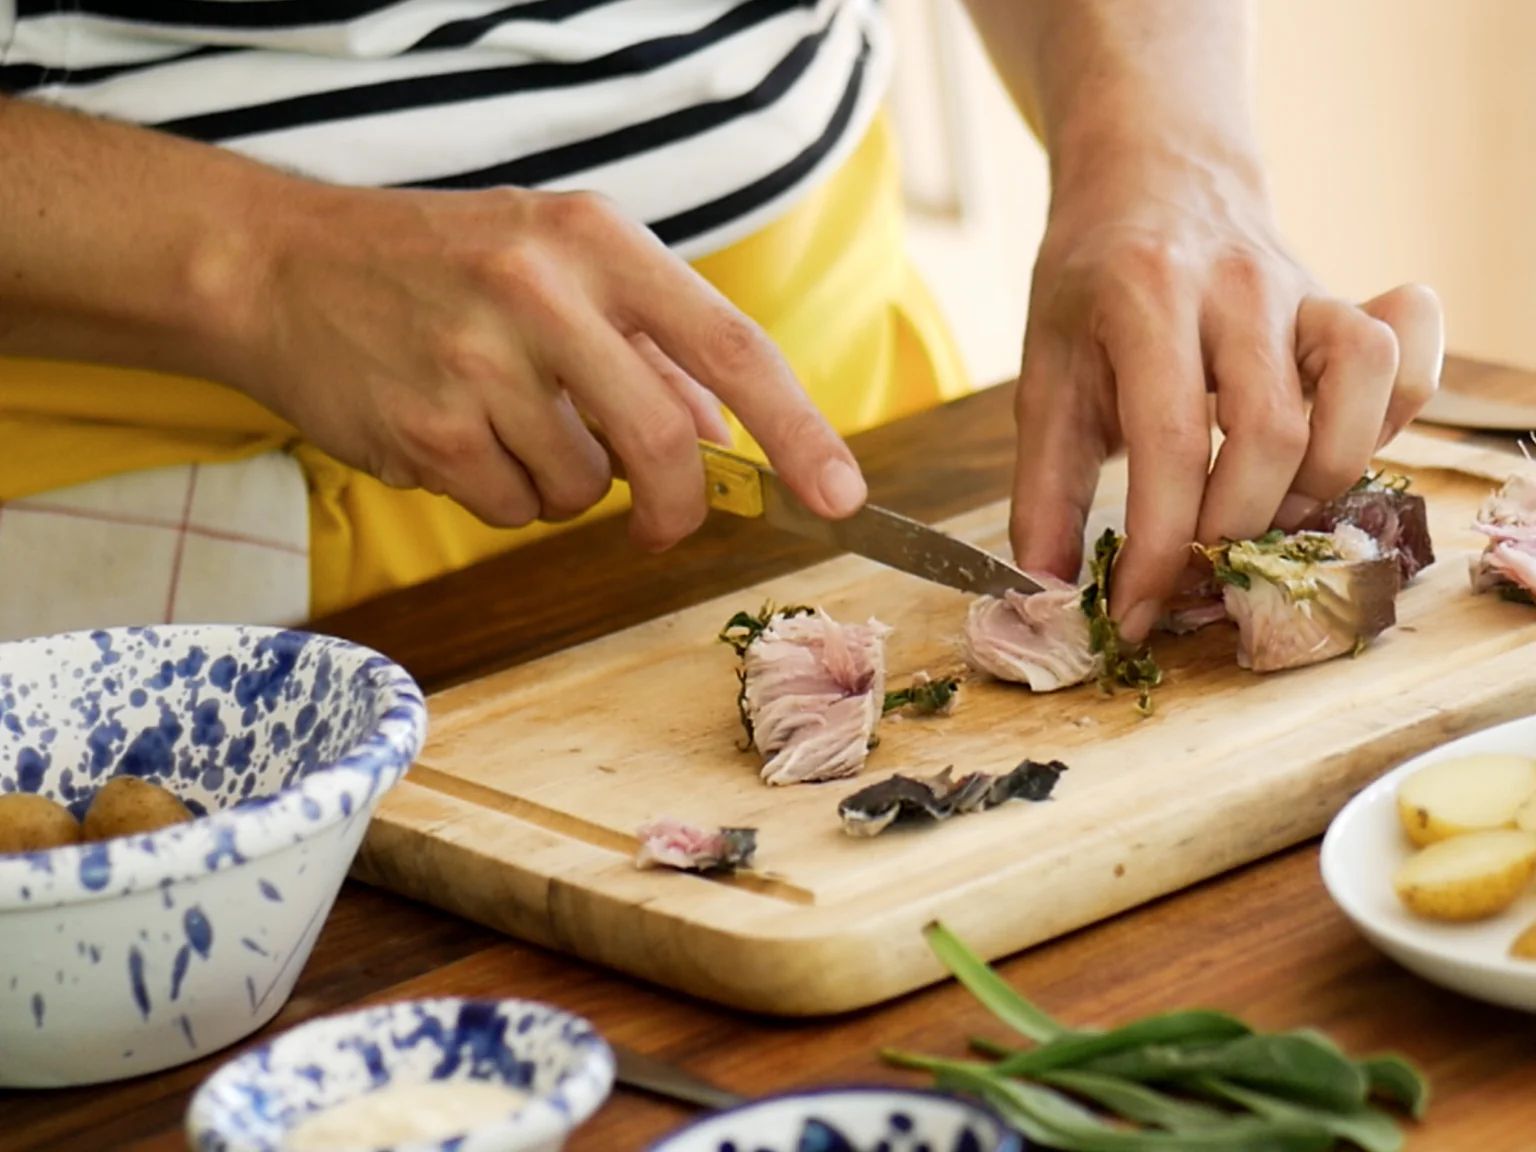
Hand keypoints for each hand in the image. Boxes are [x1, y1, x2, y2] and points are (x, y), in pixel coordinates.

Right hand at [232, 183, 866, 549]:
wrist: (278, 266)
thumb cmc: (436, 266)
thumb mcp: (553, 268)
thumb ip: (645, 348)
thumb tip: (724, 436)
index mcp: (598, 243)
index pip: (732, 347)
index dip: (800, 431)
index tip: (843, 495)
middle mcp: (545, 293)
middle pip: (667, 443)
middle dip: (678, 501)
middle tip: (664, 518)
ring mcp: (482, 363)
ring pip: (582, 487)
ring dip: (562, 485)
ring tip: (503, 422)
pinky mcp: (429, 427)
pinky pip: (512, 509)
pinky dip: (500, 495)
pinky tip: (456, 436)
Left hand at [1008, 141, 1443, 641]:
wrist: (1151, 180)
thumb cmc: (1091, 287)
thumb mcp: (1045, 377)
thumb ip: (1044, 488)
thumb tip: (1045, 591)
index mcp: (1145, 298)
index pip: (1169, 442)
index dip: (1157, 546)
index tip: (1134, 612)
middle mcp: (1237, 286)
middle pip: (1271, 433)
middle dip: (1233, 528)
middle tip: (1194, 565)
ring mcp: (1305, 288)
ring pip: (1361, 390)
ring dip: (1317, 482)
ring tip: (1260, 511)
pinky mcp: (1347, 302)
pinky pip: (1407, 360)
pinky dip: (1388, 421)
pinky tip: (1330, 451)